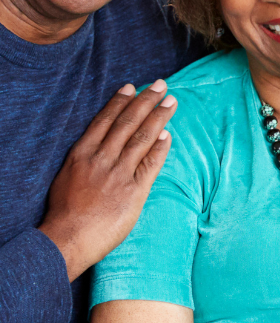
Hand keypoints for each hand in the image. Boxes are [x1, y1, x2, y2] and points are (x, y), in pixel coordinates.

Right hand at [39, 81, 176, 280]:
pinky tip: (168, 134)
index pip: (104, 120)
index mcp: (82, 154)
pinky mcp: (134, 190)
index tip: (132, 86)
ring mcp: (119, 173)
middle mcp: (101, 159)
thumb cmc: (65, 212)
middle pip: (127, 123)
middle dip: (145, 101)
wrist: (68, 238)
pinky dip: (160, 147)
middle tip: (161, 84)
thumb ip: (86, 160)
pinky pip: (151, 164)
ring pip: (142, 137)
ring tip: (171, 102)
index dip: (120, 102)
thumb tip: (101, 145)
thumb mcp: (68, 177)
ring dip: (159, 117)